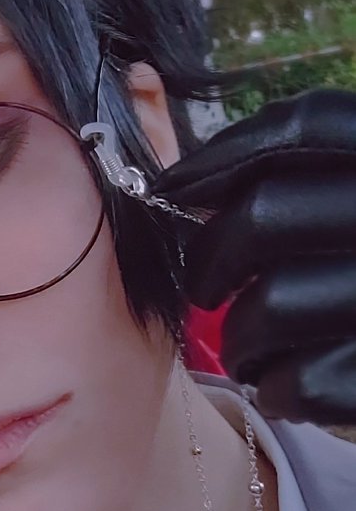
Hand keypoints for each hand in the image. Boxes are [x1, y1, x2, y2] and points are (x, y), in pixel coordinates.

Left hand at [153, 89, 355, 424]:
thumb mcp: (355, 204)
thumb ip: (305, 180)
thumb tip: (180, 162)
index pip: (308, 125)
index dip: (225, 152)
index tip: (172, 184)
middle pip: (265, 214)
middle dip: (209, 259)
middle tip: (205, 289)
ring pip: (270, 304)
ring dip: (240, 337)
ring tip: (251, 349)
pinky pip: (299, 380)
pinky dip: (275, 386)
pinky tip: (285, 385)